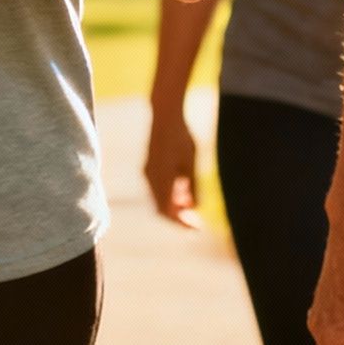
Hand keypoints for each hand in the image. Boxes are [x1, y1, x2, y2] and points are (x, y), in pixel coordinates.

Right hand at [144, 107, 202, 228]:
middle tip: (195, 223)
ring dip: (173, 206)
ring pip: (158, 199)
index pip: (168, 212)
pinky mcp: (148, 167)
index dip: (181, 223)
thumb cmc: (181, 137)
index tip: (196, 229)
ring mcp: (147, 172)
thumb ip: (193, 186)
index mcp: (161, 179)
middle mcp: (150, 178)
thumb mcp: (192, 162)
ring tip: (191, 205)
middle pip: (161, 209)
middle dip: (177, 218)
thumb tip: (194, 208)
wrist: (165, 115)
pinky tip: (183, 191)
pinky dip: (169, 195)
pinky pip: (157, 189)